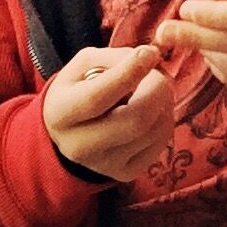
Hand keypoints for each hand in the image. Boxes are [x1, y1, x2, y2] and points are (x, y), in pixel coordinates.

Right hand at [42, 45, 174, 181]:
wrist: (68, 133)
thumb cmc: (78, 90)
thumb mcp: (83, 65)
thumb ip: (113, 58)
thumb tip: (150, 58)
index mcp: (61, 113)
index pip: (99, 96)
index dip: (129, 72)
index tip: (150, 53)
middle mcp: (79, 146)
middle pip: (135, 119)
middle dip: (157, 89)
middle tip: (159, 74)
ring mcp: (103, 165)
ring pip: (154, 130)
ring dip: (164, 103)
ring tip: (153, 91)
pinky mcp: (125, 173)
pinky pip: (160, 143)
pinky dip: (164, 120)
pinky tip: (152, 112)